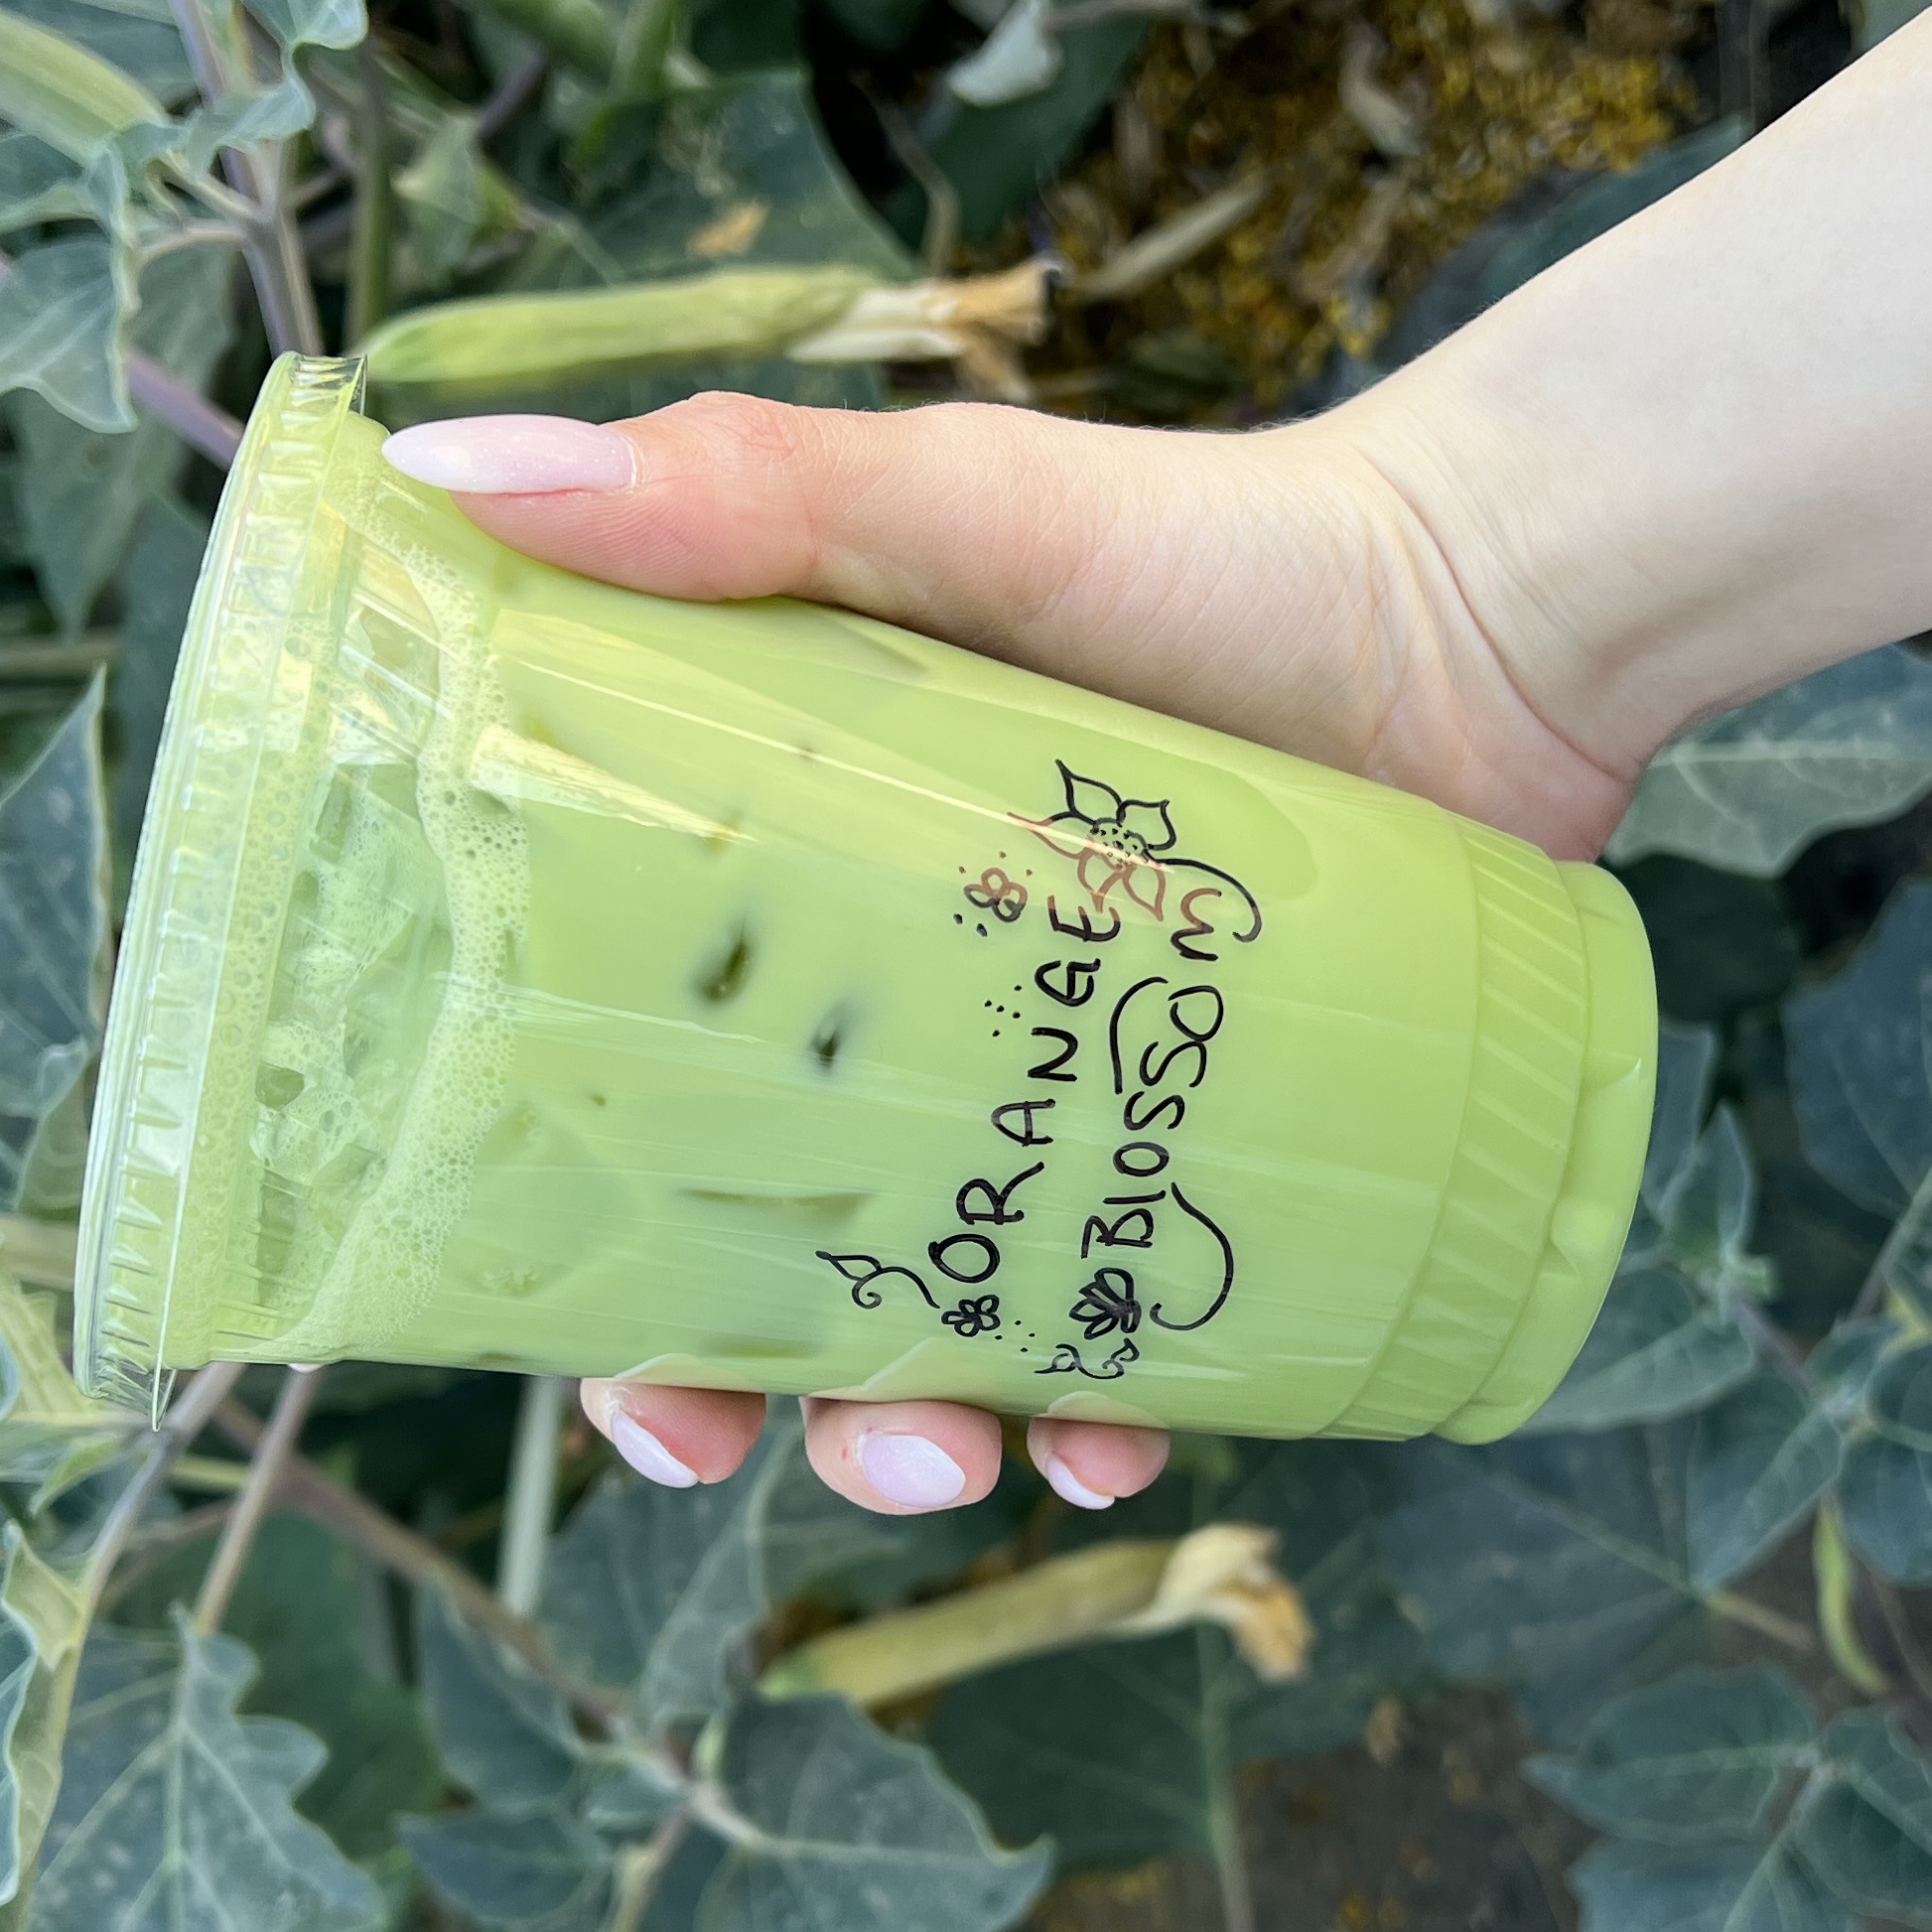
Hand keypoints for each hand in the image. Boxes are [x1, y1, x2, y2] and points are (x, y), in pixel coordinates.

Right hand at [383, 388, 1628, 1516]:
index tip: (539, 1319)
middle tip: (708, 1442)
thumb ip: (726, 496)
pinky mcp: (1215, 1174)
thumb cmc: (1208, 546)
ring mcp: (1062, 1121)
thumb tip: (442, 467)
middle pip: (750, 1266)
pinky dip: (1109, 1421)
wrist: (1489, 605)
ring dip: (901, 1442)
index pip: (625, 1101)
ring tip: (947, 1464)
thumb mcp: (951, 506)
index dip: (561, 1235)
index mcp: (791, 910)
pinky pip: (1137, 1348)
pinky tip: (1110, 1443)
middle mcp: (909, 1039)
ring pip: (933, 1342)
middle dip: (708, 1393)